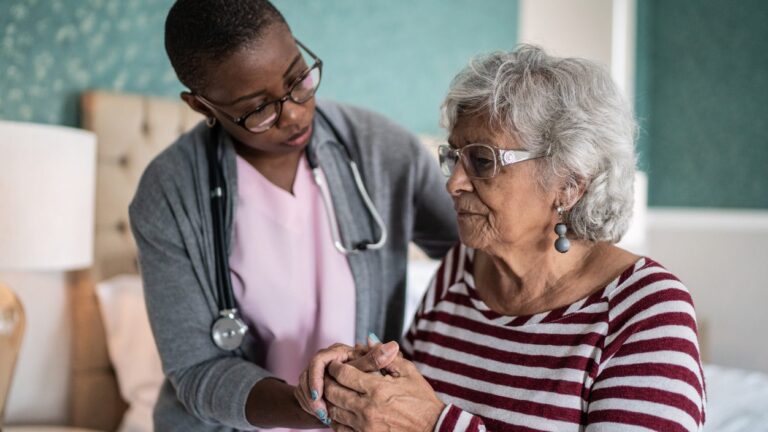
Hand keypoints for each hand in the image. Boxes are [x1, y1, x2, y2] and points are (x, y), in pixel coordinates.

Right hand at [294, 336, 399, 424]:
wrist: (357, 389)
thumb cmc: (367, 375)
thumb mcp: (371, 368)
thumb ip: (378, 359)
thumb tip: (393, 346)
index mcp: (337, 352)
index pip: (319, 361)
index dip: (316, 378)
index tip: (318, 394)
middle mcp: (324, 359)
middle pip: (308, 375)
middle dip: (313, 395)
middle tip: (321, 411)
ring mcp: (314, 372)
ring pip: (304, 387)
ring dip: (312, 403)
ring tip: (323, 416)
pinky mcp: (310, 384)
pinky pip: (304, 396)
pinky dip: (312, 406)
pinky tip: (323, 416)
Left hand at [323, 356, 444, 431]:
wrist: (433, 429)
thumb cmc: (422, 399)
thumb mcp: (409, 372)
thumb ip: (386, 356)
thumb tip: (369, 340)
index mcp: (377, 388)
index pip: (343, 373)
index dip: (335, 366)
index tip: (336, 364)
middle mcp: (367, 408)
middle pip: (333, 391)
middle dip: (328, 381)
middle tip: (329, 377)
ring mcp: (364, 426)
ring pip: (333, 411)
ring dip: (330, 400)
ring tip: (333, 392)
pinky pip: (340, 429)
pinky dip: (335, 419)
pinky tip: (341, 411)